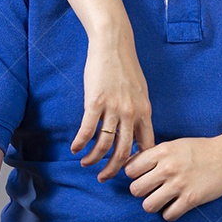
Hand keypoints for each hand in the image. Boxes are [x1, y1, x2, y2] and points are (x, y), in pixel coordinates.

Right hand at [72, 34, 154, 181]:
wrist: (113, 44)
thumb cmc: (126, 66)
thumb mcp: (141, 91)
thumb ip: (139, 111)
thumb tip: (135, 130)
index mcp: (144, 111)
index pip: (146, 146)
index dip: (137, 163)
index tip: (127, 171)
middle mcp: (131, 113)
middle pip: (123, 152)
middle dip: (112, 170)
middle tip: (104, 178)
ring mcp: (113, 108)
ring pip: (104, 145)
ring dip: (93, 159)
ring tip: (86, 164)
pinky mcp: (95, 101)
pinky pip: (87, 130)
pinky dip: (80, 143)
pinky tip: (75, 149)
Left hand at [124, 136, 221, 220]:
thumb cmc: (200, 149)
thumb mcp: (174, 145)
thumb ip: (154, 155)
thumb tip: (132, 166)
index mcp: (162, 151)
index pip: (130, 169)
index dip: (134, 175)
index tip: (142, 176)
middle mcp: (168, 168)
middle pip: (136, 189)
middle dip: (142, 191)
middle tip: (152, 189)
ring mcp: (179, 184)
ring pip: (148, 205)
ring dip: (154, 204)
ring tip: (162, 199)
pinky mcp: (191, 199)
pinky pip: (168, 215)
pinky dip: (170, 212)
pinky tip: (175, 205)